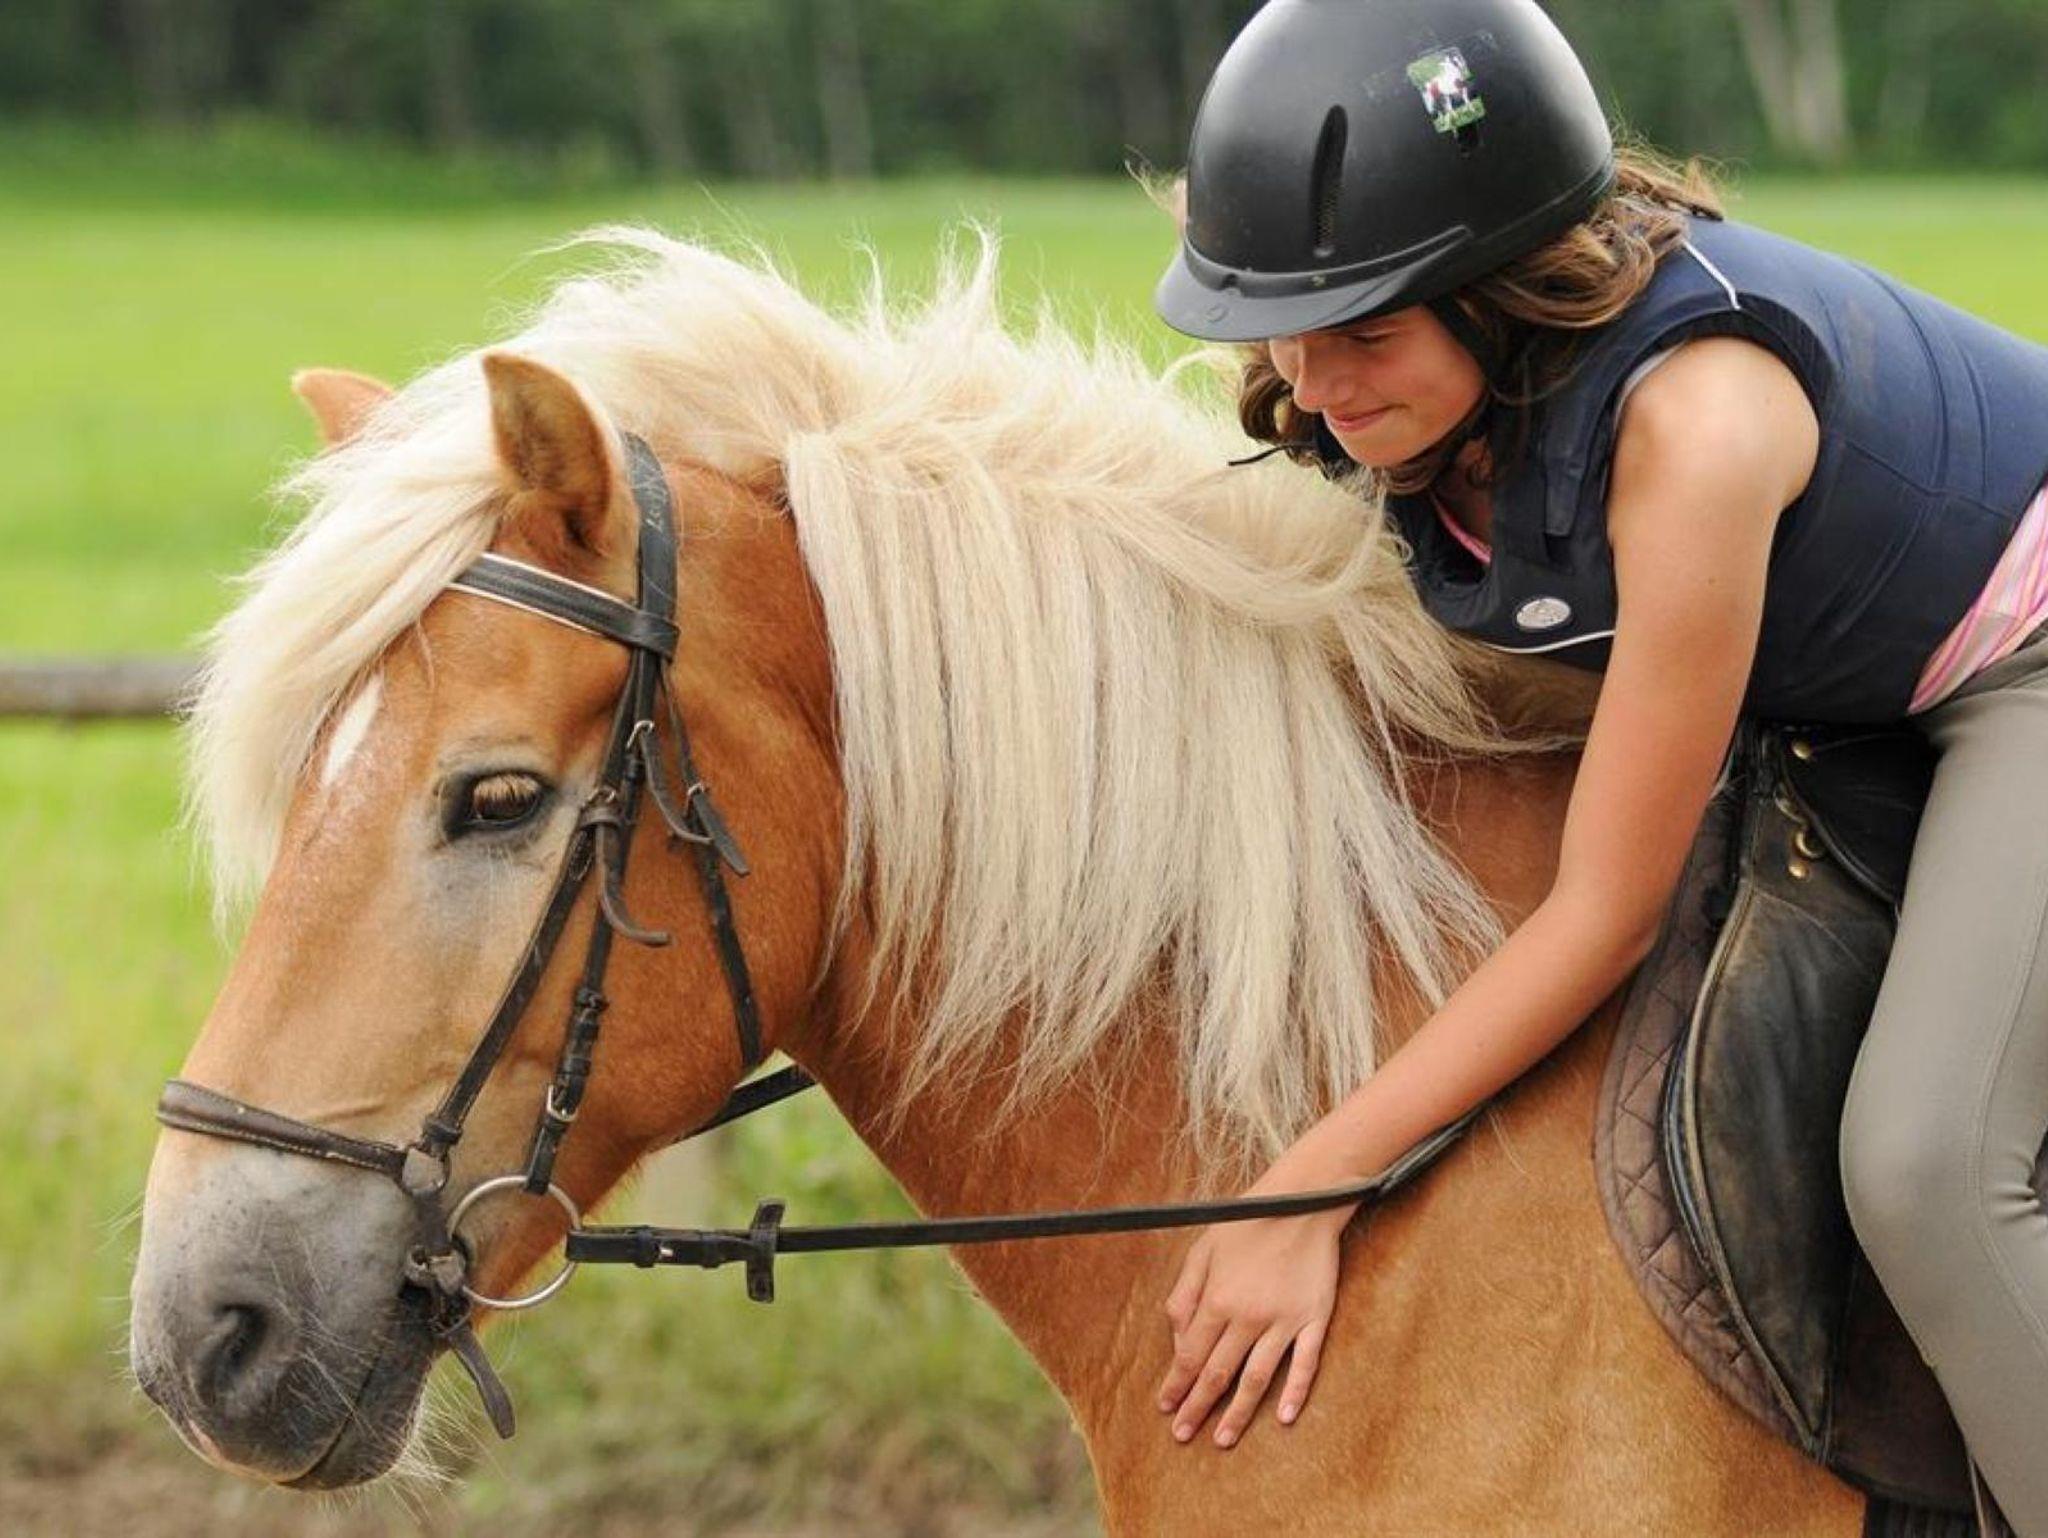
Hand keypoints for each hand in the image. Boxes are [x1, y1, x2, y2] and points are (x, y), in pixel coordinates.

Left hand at [1156, 1152, 1357, 1447]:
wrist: (1302, 1201)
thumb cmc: (1247, 1222)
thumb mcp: (1203, 1249)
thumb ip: (1185, 1293)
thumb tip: (1175, 1337)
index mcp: (1218, 1299)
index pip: (1191, 1355)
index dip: (1176, 1384)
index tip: (1166, 1407)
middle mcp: (1248, 1316)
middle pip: (1218, 1373)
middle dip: (1197, 1407)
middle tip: (1183, 1435)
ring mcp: (1283, 1321)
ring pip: (1257, 1378)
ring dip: (1238, 1413)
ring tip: (1222, 1439)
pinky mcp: (1314, 1320)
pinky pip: (1305, 1364)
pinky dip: (1295, 1393)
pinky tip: (1284, 1417)